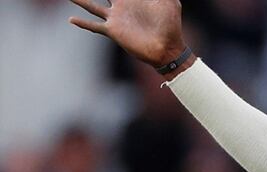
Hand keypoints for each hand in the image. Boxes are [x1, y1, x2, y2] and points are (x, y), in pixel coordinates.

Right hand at [68, 0, 185, 68]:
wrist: (167, 49)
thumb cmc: (171, 25)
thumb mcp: (170, 2)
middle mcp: (121, 6)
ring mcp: (115, 19)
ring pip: (91, 6)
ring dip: (80, 0)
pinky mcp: (113, 31)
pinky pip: (94, 26)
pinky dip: (83, 23)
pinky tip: (71, 19)